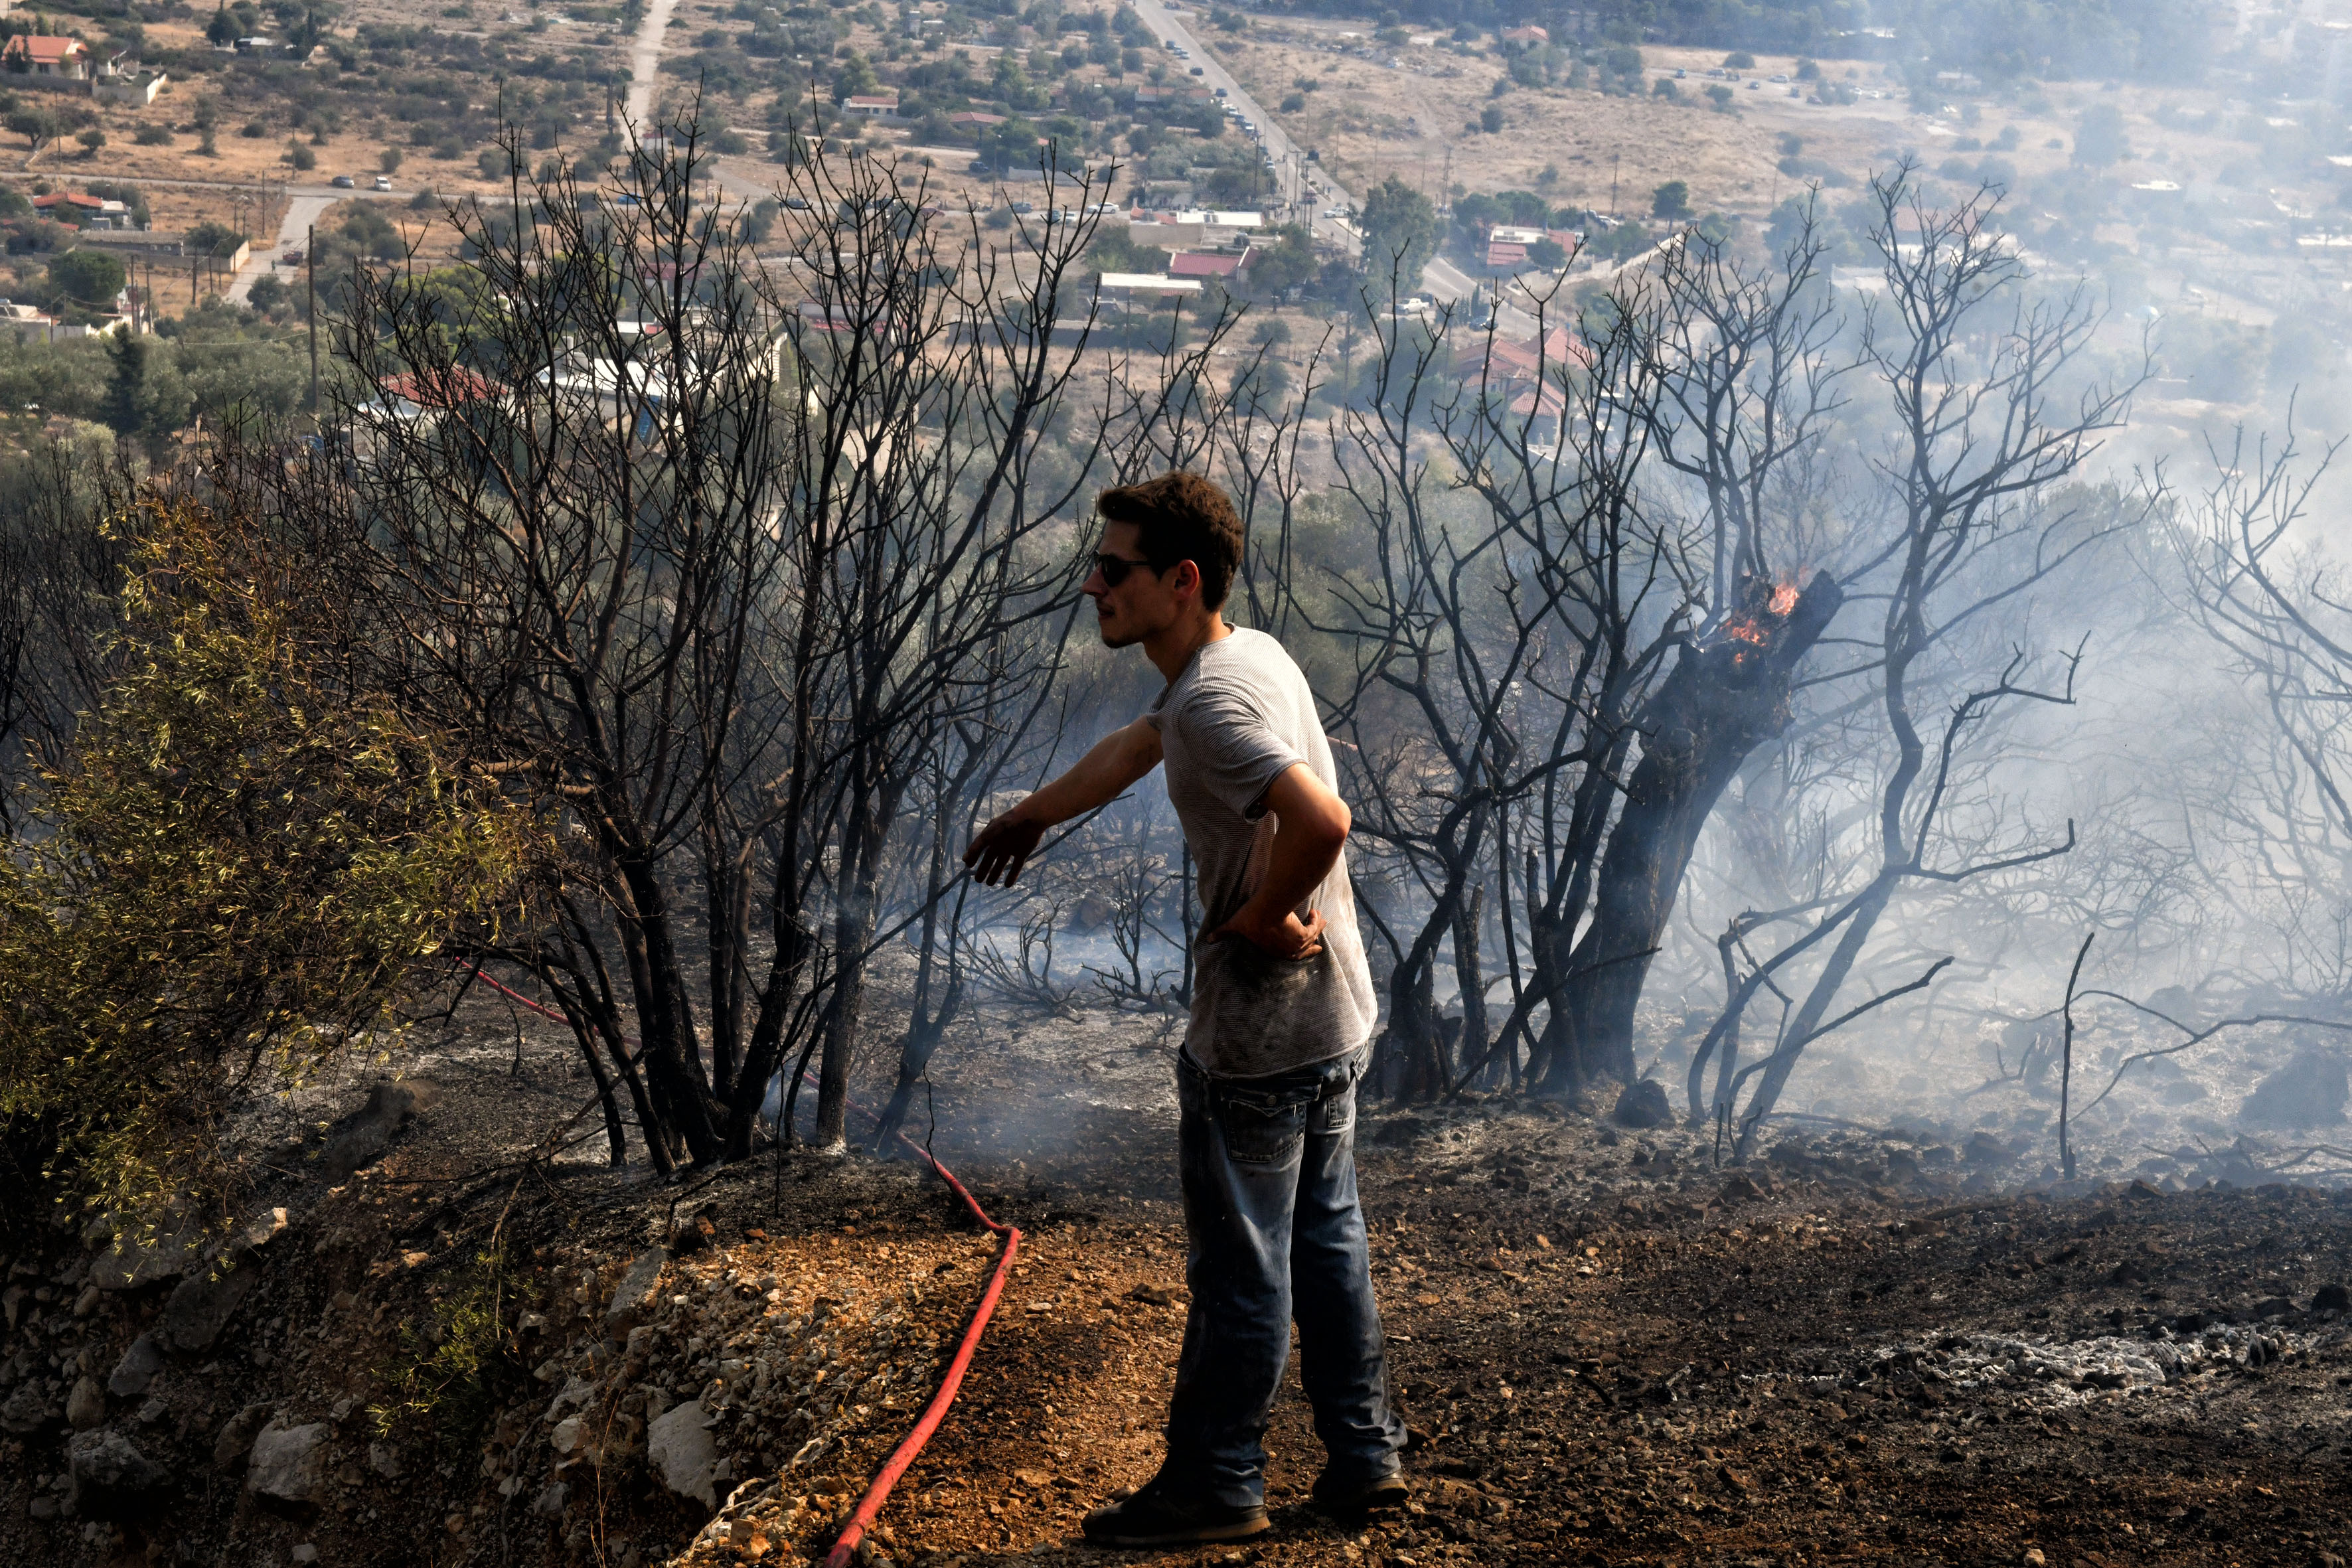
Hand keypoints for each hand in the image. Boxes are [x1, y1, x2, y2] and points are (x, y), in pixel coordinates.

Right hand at [963, 807, 1046, 886]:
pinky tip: (1007, 885)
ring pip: (1001, 864)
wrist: (1029, 820)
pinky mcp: (1022, 853)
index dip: (974, 857)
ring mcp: (1011, 849)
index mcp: (991, 836)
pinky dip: (1012, 876)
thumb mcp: (988, 834)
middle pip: (989, 859)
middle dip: (983, 869)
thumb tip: (964, 859)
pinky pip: (1016, 866)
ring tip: (990, 884)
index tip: (968, 866)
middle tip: (978, 880)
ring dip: (995, 874)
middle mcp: (1000, 843)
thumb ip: (977, 846)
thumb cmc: (1007, 824)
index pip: (980, 848)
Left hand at [1208, 907, 1326, 959]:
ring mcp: (1297, 944)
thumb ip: (1223, 932)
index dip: (1293, 951)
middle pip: (1304, 951)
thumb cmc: (1249, 919)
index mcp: (1273, 951)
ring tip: (1321, 921)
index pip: (1286, 954)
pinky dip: (1316, 921)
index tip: (1298, 947)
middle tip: (1318, 947)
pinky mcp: (1304, 933)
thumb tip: (1207, 939)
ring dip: (1317, 929)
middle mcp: (1287, 951)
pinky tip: (1316, 913)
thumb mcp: (1234, 925)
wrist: (1265, 910)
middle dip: (1311, 947)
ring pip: (1312, 938)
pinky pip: (1314, 928)